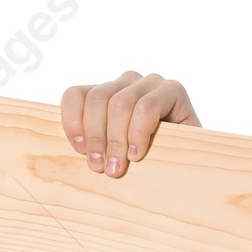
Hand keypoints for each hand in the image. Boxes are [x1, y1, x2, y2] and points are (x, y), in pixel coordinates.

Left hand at [60, 70, 200, 177]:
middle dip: (96, 137)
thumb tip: (62, 162)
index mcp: (105, 94)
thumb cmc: (146, 165)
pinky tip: (138, 155)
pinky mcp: (172, 90)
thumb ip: (92, 149)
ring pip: (119, 103)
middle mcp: (126, 83)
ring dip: (116, 140)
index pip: (76, 95)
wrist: (190, 169)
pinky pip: (147, 106)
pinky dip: (138, 133)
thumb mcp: (111, 156)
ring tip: (117, 169)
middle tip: (99, 168)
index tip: (79, 151)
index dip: (72, 122)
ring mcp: (149, 84)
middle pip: (97, 99)